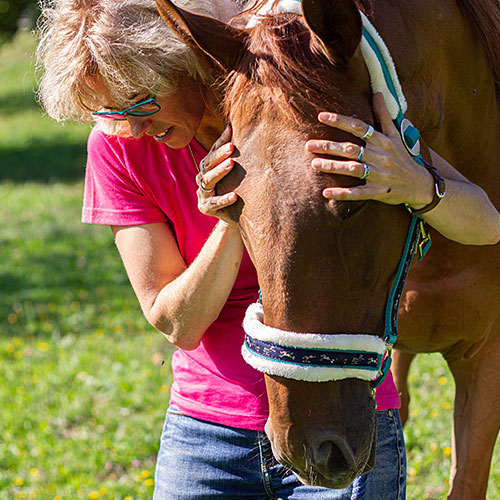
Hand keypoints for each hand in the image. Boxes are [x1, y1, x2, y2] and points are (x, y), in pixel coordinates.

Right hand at [196, 125, 238, 224]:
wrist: (233, 216)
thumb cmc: (235, 189)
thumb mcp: (235, 173)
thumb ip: (234, 156)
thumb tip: (240, 128)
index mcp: (208, 168)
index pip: (212, 151)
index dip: (220, 140)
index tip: (230, 130)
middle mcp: (202, 178)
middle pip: (208, 164)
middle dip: (220, 154)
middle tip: (232, 147)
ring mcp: (203, 193)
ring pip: (208, 181)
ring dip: (220, 172)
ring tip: (231, 164)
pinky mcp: (206, 208)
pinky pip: (215, 203)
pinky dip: (224, 198)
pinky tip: (235, 196)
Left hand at [305, 93, 433, 208]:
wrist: (420, 184)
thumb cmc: (402, 157)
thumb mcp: (396, 135)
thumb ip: (384, 115)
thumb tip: (377, 93)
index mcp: (383, 141)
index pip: (359, 127)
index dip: (340, 121)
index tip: (321, 116)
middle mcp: (380, 156)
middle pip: (351, 149)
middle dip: (329, 146)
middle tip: (308, 145)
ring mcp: (379, 175)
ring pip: (352, 169)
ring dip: (332, 166)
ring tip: (314, 164)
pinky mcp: (378, 192)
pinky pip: (357, 193)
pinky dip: (342, 193)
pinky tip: (326, 192)